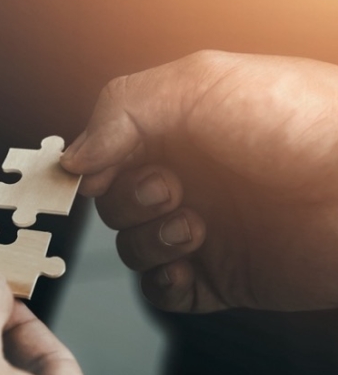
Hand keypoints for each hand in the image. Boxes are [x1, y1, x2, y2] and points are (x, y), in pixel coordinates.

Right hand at [61, 50, 337, 312]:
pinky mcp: (222, 278)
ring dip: (149, 240)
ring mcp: (206, 230)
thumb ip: (122, 109)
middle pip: (115, 203)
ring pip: (132, 247)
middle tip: (171, 188)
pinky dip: (162, 284)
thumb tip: (73, 158)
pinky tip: (187, 268)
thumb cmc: (301, 122)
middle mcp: (191, 179)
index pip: (109, 151)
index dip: (92, 166)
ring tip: (196, 226)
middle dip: (130, 200)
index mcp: (181, 130)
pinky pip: (162, 292)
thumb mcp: (201, 83)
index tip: (90, 174)